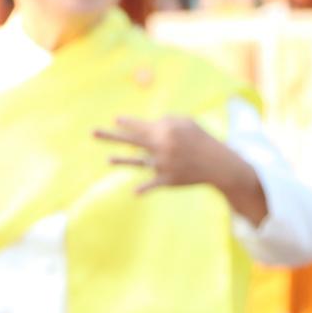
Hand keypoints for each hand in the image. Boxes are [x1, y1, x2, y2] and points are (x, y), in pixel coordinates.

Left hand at [96, 116, 238, 198]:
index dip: (127, 123)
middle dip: (111, 136)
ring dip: (122, 161)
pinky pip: (153, 184)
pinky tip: (134, 192)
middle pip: (131, 140)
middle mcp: (162, 146)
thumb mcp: (186, 123)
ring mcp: (164, 164)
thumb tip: (147, 124)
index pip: (141, 126)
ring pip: (138, 162)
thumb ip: (166, 120)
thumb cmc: (201, 140)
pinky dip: (144, 189)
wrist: (219, 164)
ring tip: (108, 160)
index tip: (115, 120)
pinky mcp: (168, 180)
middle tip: (92, 132)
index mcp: (166, 131)